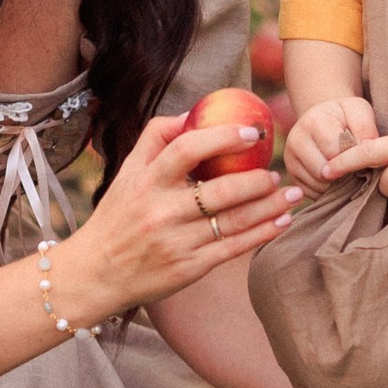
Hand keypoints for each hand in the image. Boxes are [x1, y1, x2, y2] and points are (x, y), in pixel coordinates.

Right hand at [56, 110, 291, 326]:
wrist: (96, 274)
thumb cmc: (117, 217)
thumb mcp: (126, 172)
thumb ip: (154, 138)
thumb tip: (191, 114)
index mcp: (145, 181)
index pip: (186, 149)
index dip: (223, 137)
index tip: (252, 133)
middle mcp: (161, 211)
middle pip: (220, 190)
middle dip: (257, 179)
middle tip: (277, 171)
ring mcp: (177, 242)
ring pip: (233, 220)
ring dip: (269, 206)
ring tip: (291, 194)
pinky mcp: (189, 268)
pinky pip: (233, 248)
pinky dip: (262, 234)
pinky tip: (282, 222)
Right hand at [282, 91, 379, 189]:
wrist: (323, 119)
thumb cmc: (344, 116)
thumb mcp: (358, 111)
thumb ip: (364, 127)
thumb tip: (365, 148)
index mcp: (313, 121)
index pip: (334, 152)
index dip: (351, 158)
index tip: (360, 155)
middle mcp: (296, 140)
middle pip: (323, 172)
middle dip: (343, 173)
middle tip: (354, 167)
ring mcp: (290, 160)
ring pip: (318, 185)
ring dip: (336, 184)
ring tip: (346, 172)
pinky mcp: (291, 176)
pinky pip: (311, 194)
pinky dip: (327, 191)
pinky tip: (335, 178)